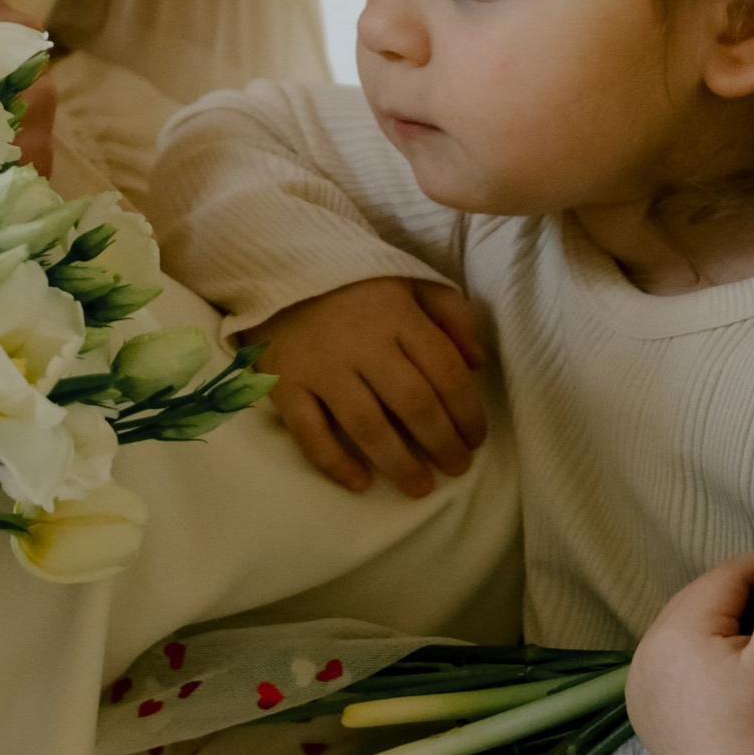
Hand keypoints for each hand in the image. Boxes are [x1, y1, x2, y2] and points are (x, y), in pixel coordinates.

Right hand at [250, 277, 488, 495]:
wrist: (276, 266)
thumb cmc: (354, 280)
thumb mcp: (412, 279)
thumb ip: (452, 314)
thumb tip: (477, 364)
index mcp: (397, 315)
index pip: (445, 371)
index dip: (468, 412)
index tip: (477, 438)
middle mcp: (362, 343)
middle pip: (414, 404)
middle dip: (443, 444)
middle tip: (458, 468)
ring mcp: (321, 367)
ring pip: (367, 426)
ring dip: (399, 464)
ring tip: (420, 487)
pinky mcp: (285, 384)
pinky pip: (310, 434)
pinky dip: (335, 464)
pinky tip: (360, 483)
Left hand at [625, 543, 753, 754]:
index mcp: (677, 630)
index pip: (725, 577)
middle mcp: (646, 648)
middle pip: (700, 599)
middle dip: (741, 593)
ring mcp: (638, 678)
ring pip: (683, 627)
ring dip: (718, 620)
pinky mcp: (641, 704)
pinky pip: (670, 659)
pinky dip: (696, 651)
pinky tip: (726, 663)